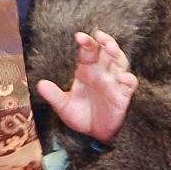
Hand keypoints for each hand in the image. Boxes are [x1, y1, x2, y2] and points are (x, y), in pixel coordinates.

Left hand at [38, 30, 137, 144]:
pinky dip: (128, 79)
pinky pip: (130, 84)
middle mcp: (102, 72)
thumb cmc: (80, 115)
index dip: (86, 43)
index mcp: (87, 70)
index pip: (89, 52)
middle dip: (106, 42)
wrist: (94, 134)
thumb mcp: (64, 107)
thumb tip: (40, 84)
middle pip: (108, 51)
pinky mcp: (123, 95)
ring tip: (110, 48)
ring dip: (117, 54)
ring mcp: (115, 82)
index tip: (79, 36)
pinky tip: (122, 77)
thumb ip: (54, 96)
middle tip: (100, 36)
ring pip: (121, 62)